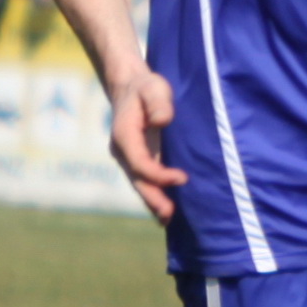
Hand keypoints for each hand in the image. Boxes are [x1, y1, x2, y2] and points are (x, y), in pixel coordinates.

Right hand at [104, 68, 188, 221]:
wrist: (131, 87)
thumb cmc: (145, 87)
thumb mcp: (153, 87)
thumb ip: (158, 101)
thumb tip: (163, 120)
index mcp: (124, 135)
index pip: (139, 162)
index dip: (158, 174)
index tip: (182, 177)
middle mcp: (123, 150)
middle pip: (137, 180)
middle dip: (153, 198)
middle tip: (169, 215)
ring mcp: (129, 157)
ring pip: (140, 184)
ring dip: (154, 202)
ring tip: (168, 220)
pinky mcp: (139, 159)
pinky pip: (145, 180)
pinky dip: (155, 195)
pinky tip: (167, 211)